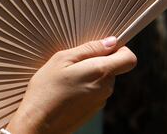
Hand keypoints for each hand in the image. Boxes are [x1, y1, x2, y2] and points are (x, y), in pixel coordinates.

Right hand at [5, 36, 136, 133]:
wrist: (37, 124)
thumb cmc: (46, 90)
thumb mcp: (62, 59)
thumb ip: (90, 48)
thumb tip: (111, 42)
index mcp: (101, 72)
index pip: (129, 58)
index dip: (120, 49)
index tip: (104, 48)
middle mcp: (106, 88)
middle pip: (114, 68)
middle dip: (99, 62)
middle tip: (74, 64)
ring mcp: (100, 102)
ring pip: (103, 80)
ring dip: (90, 75)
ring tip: (67, 79)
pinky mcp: (93, 111)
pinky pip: (95, 92)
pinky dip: (85, 88)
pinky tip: (67, 91)